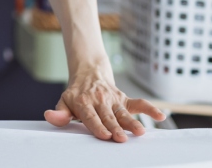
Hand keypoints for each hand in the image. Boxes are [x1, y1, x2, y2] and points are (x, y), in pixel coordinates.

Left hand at [45, 65, 165, 141]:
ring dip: (132, 121)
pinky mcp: (124, 99)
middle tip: (121, 138)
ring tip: (140, 131)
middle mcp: (100, 100)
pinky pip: (139, 103)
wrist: (89, 72)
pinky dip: (150, 108)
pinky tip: (160, 115)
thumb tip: (50, 116)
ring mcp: (113, 99)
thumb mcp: (64, 101)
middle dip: (115, 127)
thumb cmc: (76, 93)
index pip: (91, 116)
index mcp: (84, 102)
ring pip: (124, 112)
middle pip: (108, 116)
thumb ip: (60, 112)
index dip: (97, 126)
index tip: (104, 135)